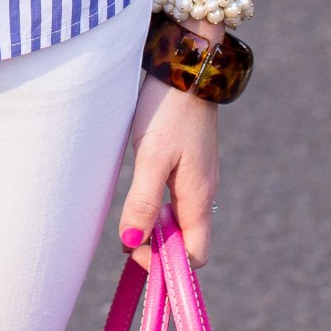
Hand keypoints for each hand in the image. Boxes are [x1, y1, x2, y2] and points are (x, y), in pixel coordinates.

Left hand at [118, 72, 218, 269]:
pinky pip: (178, 200)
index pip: (195, 256)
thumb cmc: (168, 111)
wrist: (187, 67)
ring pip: (181, 220)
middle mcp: (204, 193)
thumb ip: (142, 201)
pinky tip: (140, 194)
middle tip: (127, 235)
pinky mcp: (191, 163)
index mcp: (198, 197)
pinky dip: (160, 207)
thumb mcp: (150, 156)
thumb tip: (132, 243)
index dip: (167, 264)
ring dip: (157, 227)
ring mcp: (199, 177)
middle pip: (187, 241)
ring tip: (130, 217)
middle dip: (159, 248)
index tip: (136, 251)